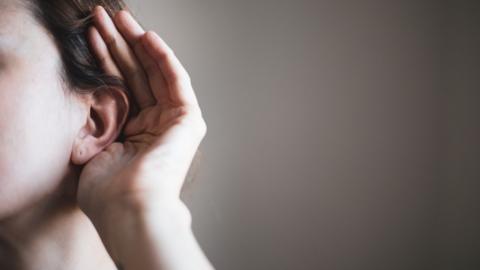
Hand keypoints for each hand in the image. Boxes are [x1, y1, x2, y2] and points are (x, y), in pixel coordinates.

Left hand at [76, 6, 207, 263]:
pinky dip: (163, 58)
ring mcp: (174, 122)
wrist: (129, 207)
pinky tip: (147, 37)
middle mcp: (156, 125)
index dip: (105, 60)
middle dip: (120, 45)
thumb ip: (96, 120)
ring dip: (138, 44)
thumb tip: (90, 97)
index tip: (92, 36)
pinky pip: (176, 81)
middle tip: (105, 17)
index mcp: (134, 133)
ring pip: (155, 73)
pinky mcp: (188, 120)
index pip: (121, 87)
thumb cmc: (108, 189)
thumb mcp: (93, 146)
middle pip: (137, 76)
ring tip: (120, 17)